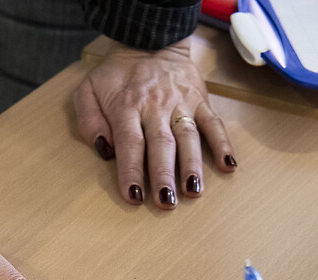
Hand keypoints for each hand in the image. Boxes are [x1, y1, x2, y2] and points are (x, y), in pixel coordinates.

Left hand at [74, 41, 236, 208]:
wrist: (151, 38)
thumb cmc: (118, 73)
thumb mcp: (88, 89)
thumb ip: (88, 120)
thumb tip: (103, 150)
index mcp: (126, 106)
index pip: (130, 143)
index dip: (132, 171)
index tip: (134, 196)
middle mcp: (155, 106)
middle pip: (161, 145)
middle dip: (163, 175)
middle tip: (166, 202)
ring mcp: (181, 103)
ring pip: (188, 137)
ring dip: (192, 165)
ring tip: (193, 191)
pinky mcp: (200, 100)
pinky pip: (214, 124)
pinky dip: (223, 144)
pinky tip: (229, 166)